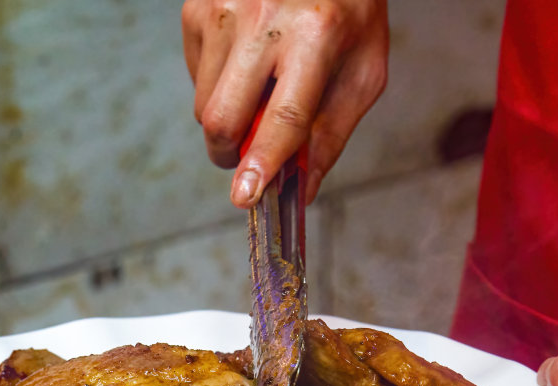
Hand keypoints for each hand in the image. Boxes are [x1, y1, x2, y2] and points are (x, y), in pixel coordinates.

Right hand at [181, 0, 387, 206]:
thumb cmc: (348, 9)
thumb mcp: (362, 68)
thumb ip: (331, 132)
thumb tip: (300, 188)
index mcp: (317, 34)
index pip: (283, 115)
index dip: (262, 161)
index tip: (245, 196)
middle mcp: (264, 18)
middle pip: (223, 118)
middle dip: (229, 153)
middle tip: (246, 159)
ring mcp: (222, 10)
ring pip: (204, 104)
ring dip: (227, 115)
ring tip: (260, 85)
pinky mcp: (197, 8)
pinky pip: (195, 76)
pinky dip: (217, 83)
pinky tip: (245, 57)